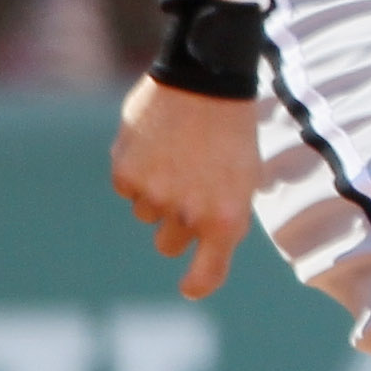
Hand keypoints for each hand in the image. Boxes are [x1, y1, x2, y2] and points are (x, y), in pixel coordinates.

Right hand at [112, 75, 263, 299]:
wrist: (207, 82)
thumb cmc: (233, 130)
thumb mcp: (244, 175)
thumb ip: (222, 212)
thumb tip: (201, 236)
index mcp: (227, 217)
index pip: (208, 272)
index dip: (198, 283)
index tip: (190, 288)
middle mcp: (189, 214)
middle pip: (170, 243)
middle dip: (177, 224)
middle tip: (189, 188)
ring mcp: (155, 197)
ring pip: (146, 214)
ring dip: (157, 193)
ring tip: (178, 155)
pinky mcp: (125, 176)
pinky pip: (127, 190)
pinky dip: (137, 173)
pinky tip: (156, 144)